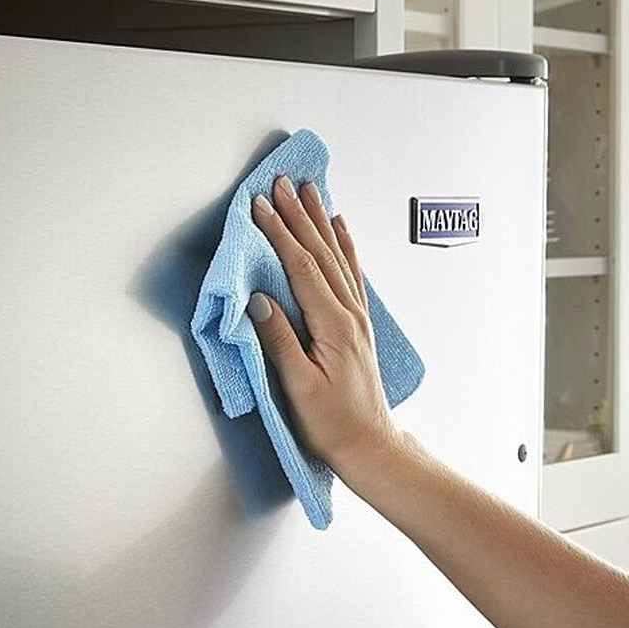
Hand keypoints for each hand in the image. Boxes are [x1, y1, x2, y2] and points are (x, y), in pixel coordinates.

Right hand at [246, 175, 399, 473]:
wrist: (370, 445)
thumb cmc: (331, 424)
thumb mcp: (299, 387)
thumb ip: (279, 340)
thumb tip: (258, 299)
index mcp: (333, 326)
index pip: (301, 268)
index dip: (279, 234)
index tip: (259, 205)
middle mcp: (350, 314)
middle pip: (320, 253)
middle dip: (298, 215)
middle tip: (281, 182)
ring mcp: (358, 317)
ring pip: (338, 256)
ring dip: (321, 221)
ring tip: (310, 190)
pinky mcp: (359, 324)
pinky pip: (352, 272)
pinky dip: (345, 244)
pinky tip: (340, 227)